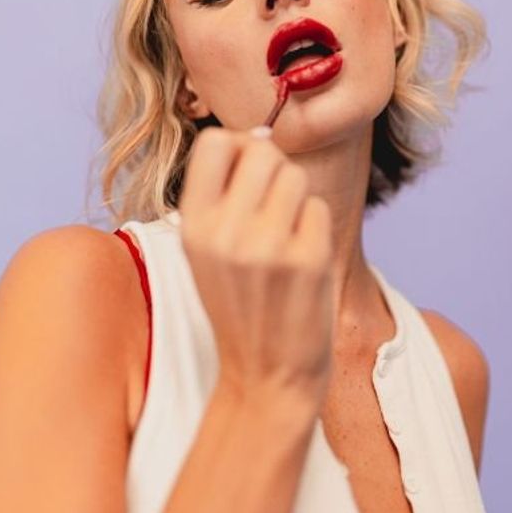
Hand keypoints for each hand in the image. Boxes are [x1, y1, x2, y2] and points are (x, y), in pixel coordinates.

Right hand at [177, 127, 336, 404]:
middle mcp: (226, 232)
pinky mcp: (308, 258)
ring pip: (296, 176)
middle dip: (275, 171)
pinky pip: (319, 209)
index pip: (216, 142)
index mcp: (192, 226)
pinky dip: (315, 227)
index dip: (239, 147)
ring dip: (297, 200)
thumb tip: (259, 137)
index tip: (247, 173)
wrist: (267, 375)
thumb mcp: (209, 251)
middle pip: (263, 151)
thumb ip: (223, 196)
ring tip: (284, 239)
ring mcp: (268, 245)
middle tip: (273, 211)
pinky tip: (301, 262)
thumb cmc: (241, 305)